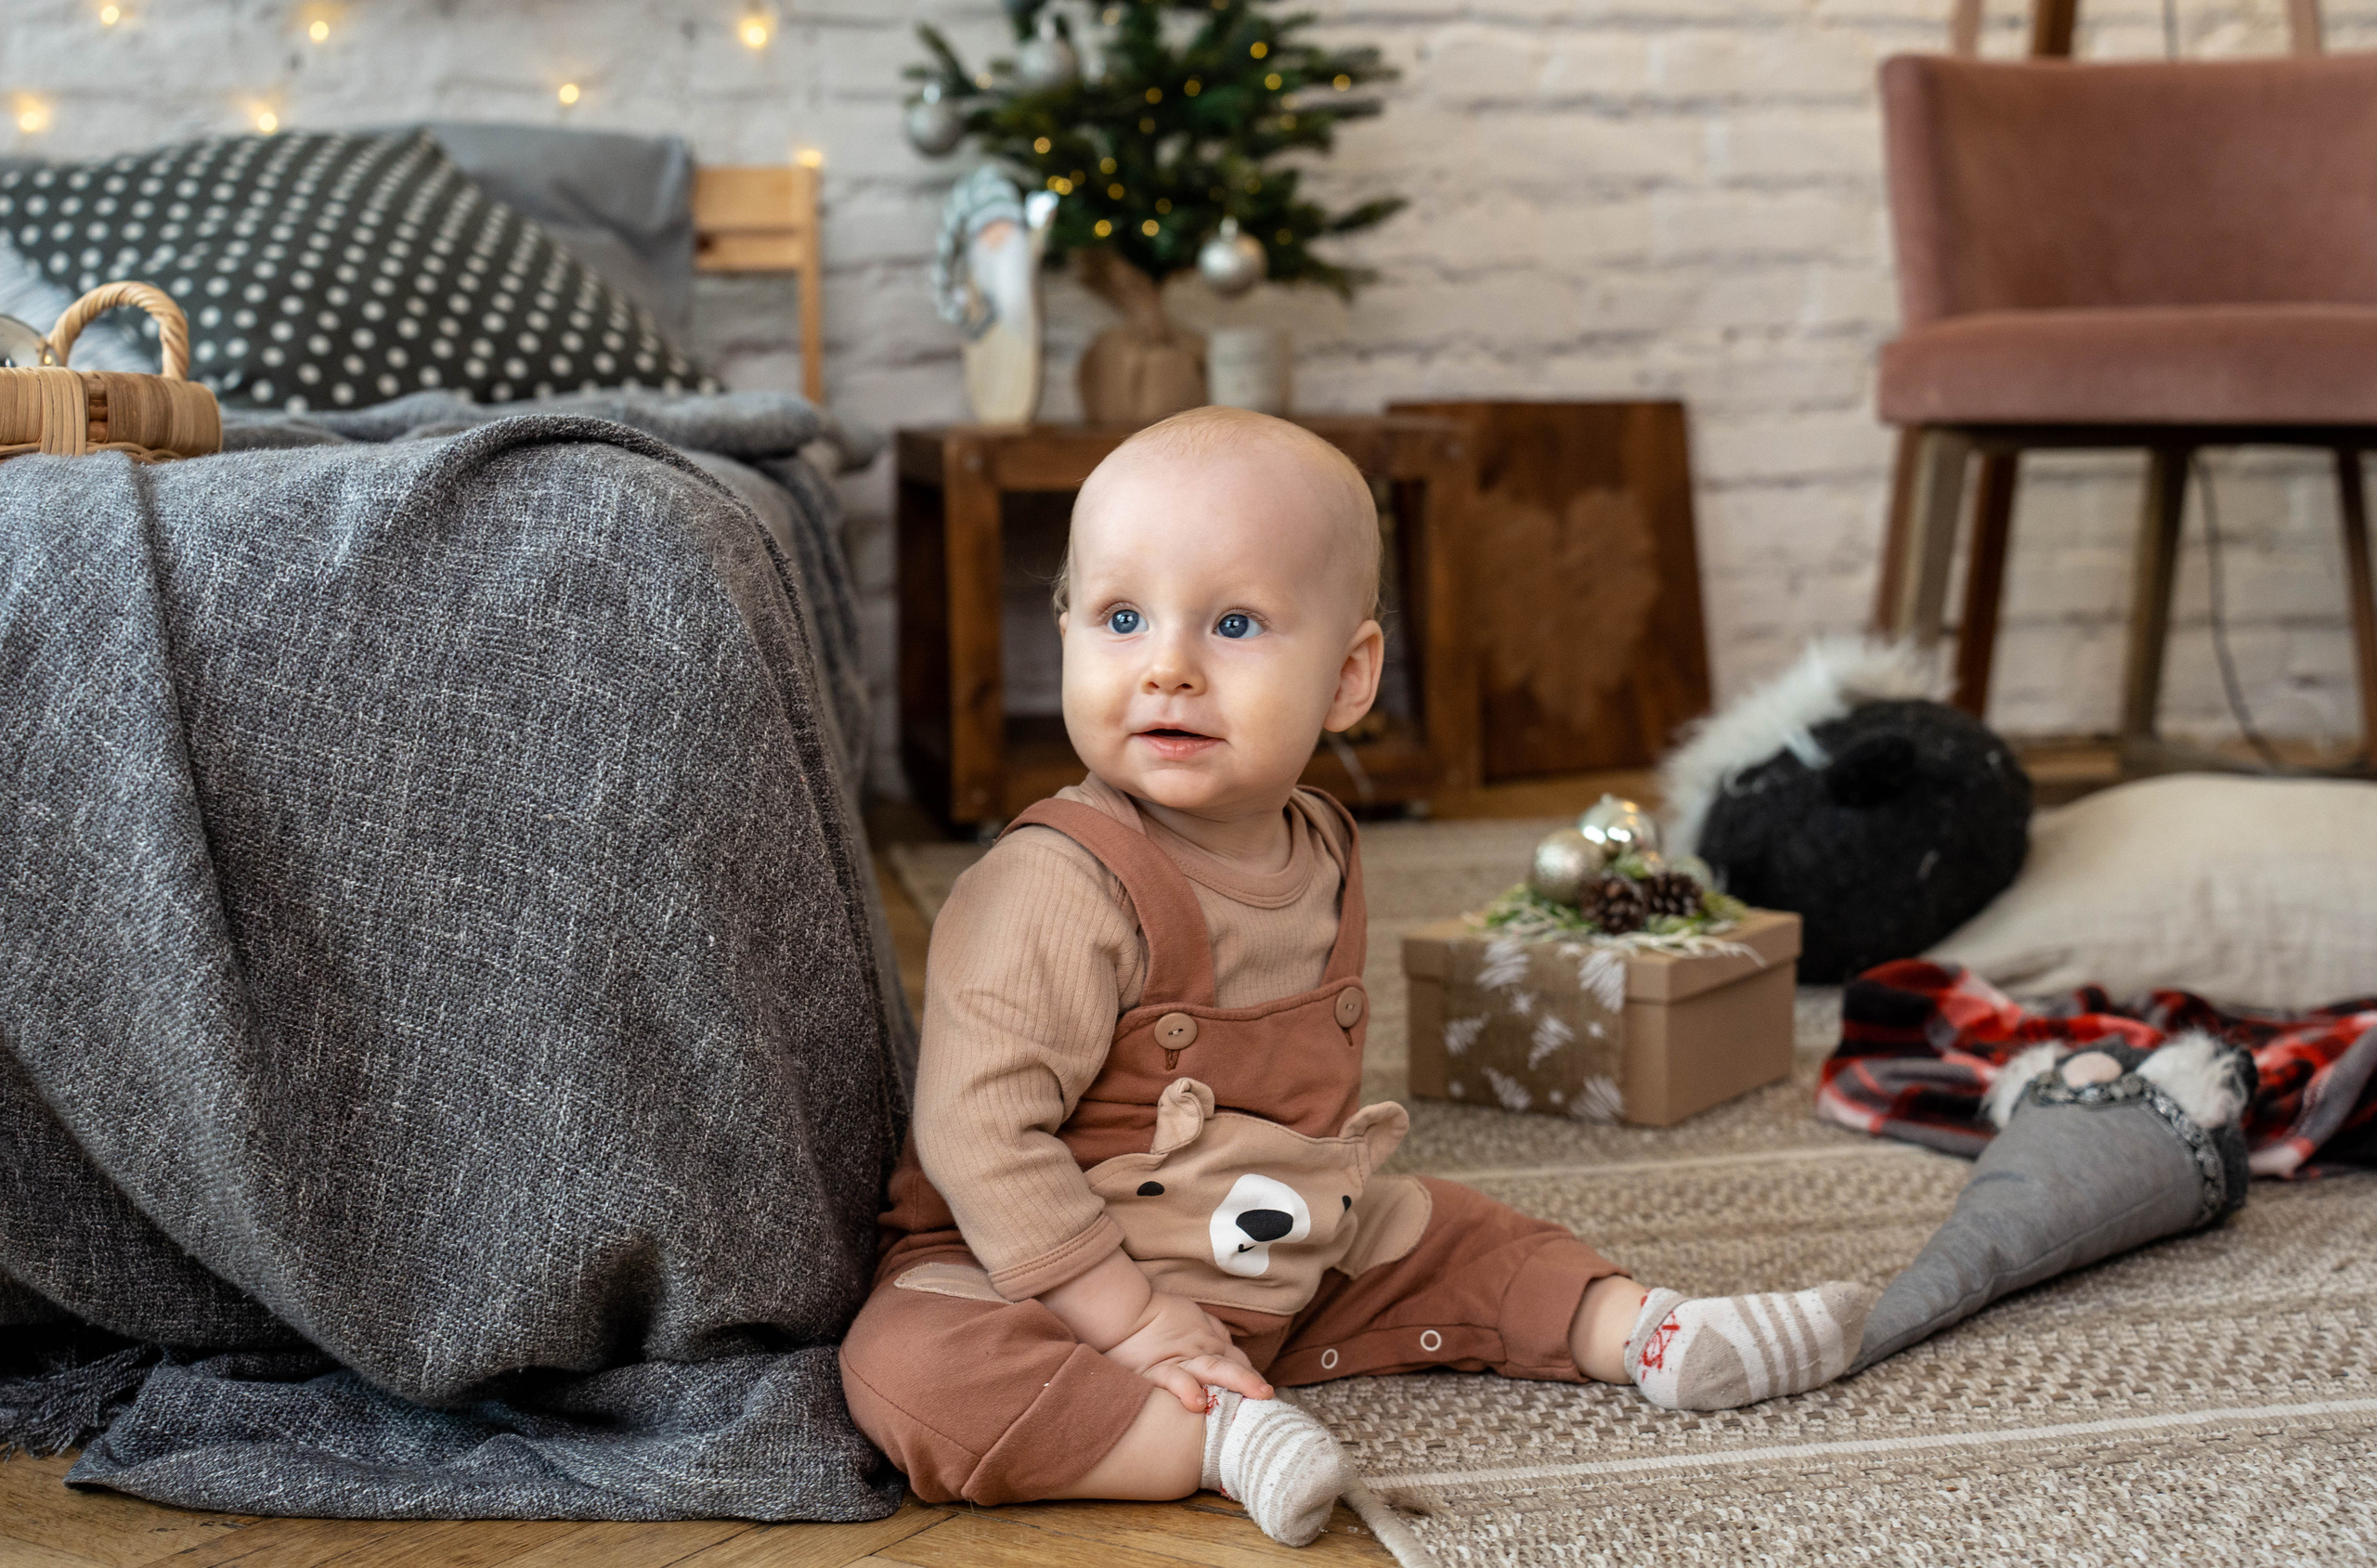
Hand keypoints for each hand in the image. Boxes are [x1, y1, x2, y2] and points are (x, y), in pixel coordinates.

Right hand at [1106, 1290, 1272, 1412]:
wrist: (1125, 1311)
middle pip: (1232, 1365)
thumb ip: (1214, 1333)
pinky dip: (1186, 1389)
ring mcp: (1181, 1362)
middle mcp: (1199, 1354)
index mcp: (1209, 1344)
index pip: (1238, 1362)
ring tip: (1255, 1394)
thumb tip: (1230, 1349)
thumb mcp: (1194, 1318)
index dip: (1252, 1377)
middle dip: (1253, 1380)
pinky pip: (1174, 1380)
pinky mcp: (1157, 1371)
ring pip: (1214, 1370)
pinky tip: (1196, 1403)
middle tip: (1269, 1394)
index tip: (1263, 1394)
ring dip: (1237, 1381)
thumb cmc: (1158, 1315)